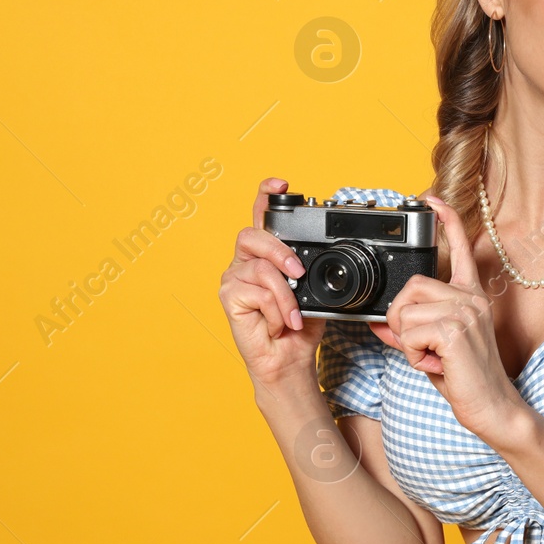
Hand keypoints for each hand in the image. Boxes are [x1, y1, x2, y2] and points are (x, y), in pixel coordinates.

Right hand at [218, 177, 325, 389]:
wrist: (289, 359)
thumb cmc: (299, 325)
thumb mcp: (313, 290)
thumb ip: (308, 268)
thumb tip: (315, 257)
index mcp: (266, 253)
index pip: (261, 215)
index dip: (266, 194)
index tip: (281, 183)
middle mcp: (246, 260)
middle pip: (254, 234)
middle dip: (280, 251)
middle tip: (299, 273)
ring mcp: (234, 277)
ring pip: (262, 268)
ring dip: (285, 296)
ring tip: (292, 316)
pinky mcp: (227, 296)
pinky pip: (257, 292)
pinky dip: (275, 311)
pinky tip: (275, 324)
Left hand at [369, 194, 523, 435]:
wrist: (493, 408)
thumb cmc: (466, 380)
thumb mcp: (431, 350)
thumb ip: (407, 331)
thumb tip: (377, 323)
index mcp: (470, 296)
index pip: (461, 248)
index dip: (447, 221)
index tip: (433, 199)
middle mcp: (471, 298)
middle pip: (412, 286)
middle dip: (401, 318)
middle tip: (421, 346)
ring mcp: (466, 311)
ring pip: (406, 312)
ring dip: (408, 342)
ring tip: (433, 357)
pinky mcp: (456, 330)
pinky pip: (409, 334)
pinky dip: (413, 355)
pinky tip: (436, 365)